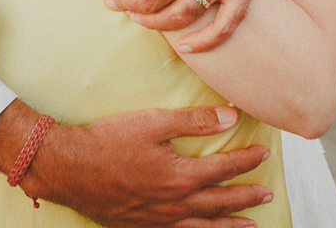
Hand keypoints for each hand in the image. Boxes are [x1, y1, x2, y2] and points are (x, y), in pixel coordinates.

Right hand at [27, 106, 271, 227]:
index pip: (225, 168)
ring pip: (203, 227)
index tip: (264, 153)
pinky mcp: (141, 226)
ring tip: (249, 226)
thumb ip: (196, 121)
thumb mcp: (154, 122)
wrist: (69, 168)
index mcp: (181, 177)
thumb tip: (231, 117)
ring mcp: (158, 219)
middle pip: (220, 202)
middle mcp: (174, 204)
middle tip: (267, 194)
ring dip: (229, 225)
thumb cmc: (109, 141)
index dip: (247, 160)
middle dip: (246, 197)